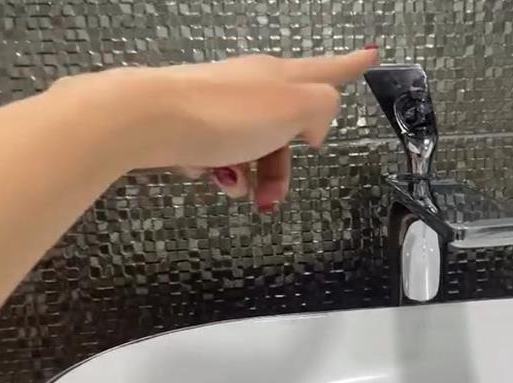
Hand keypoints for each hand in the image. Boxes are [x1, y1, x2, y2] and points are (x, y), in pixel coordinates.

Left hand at [51, 47, 378, 210]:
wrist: (144, 118)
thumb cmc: (219, 114)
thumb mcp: (294, 108)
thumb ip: (322, 109)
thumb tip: (314, 125)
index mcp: (281, 77)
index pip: (326, 70)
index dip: (351, 66)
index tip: (369, 55)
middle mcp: (251, 85)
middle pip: (286, 128)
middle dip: (283, 168)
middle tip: (273, 197)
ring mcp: (218, 104)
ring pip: (250, 146)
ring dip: (251, 176)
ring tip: (238, 190)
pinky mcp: (188, 123)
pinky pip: (216, 153)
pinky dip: (216, 169)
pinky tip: (205, 173)